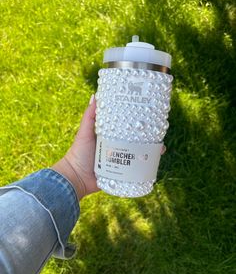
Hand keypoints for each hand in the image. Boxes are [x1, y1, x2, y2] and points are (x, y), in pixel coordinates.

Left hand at [52, 94, 166, 200]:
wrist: (76, 178)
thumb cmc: (78, 153)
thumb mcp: (85, 132)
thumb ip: (89, 116)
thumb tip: (96, 95)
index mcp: (111, 136)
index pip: (127, 128)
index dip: (138, 123)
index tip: (149, 117)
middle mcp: (117, 148)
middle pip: (136, 142)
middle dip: (148, 139)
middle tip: (159, 135)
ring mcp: (120, 161)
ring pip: (138, 156)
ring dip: (150, 153)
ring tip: (160, 150)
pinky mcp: (121, 174)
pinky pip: (135, 170)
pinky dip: (144, 168)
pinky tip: (153, 165)